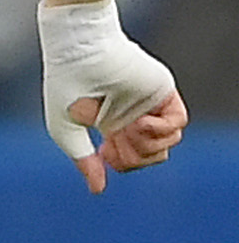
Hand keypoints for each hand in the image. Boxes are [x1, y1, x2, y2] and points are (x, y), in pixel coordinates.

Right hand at [38, 0, 185, 192]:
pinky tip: (140, 122)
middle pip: (152, 154)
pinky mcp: (163, 92)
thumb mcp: (65, 129)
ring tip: (128, 129)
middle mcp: (134, 114)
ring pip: (168, 141)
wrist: (77, 51)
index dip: (122, 162)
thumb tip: (98, 190)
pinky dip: (161, 129)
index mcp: (111, 123)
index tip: (104, 153)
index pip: (131, 156)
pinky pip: (178, 122)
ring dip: (147, 145)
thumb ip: (83, 160)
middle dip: (135, 159)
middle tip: (116, 144)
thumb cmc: (65, 85)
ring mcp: (150, 104)